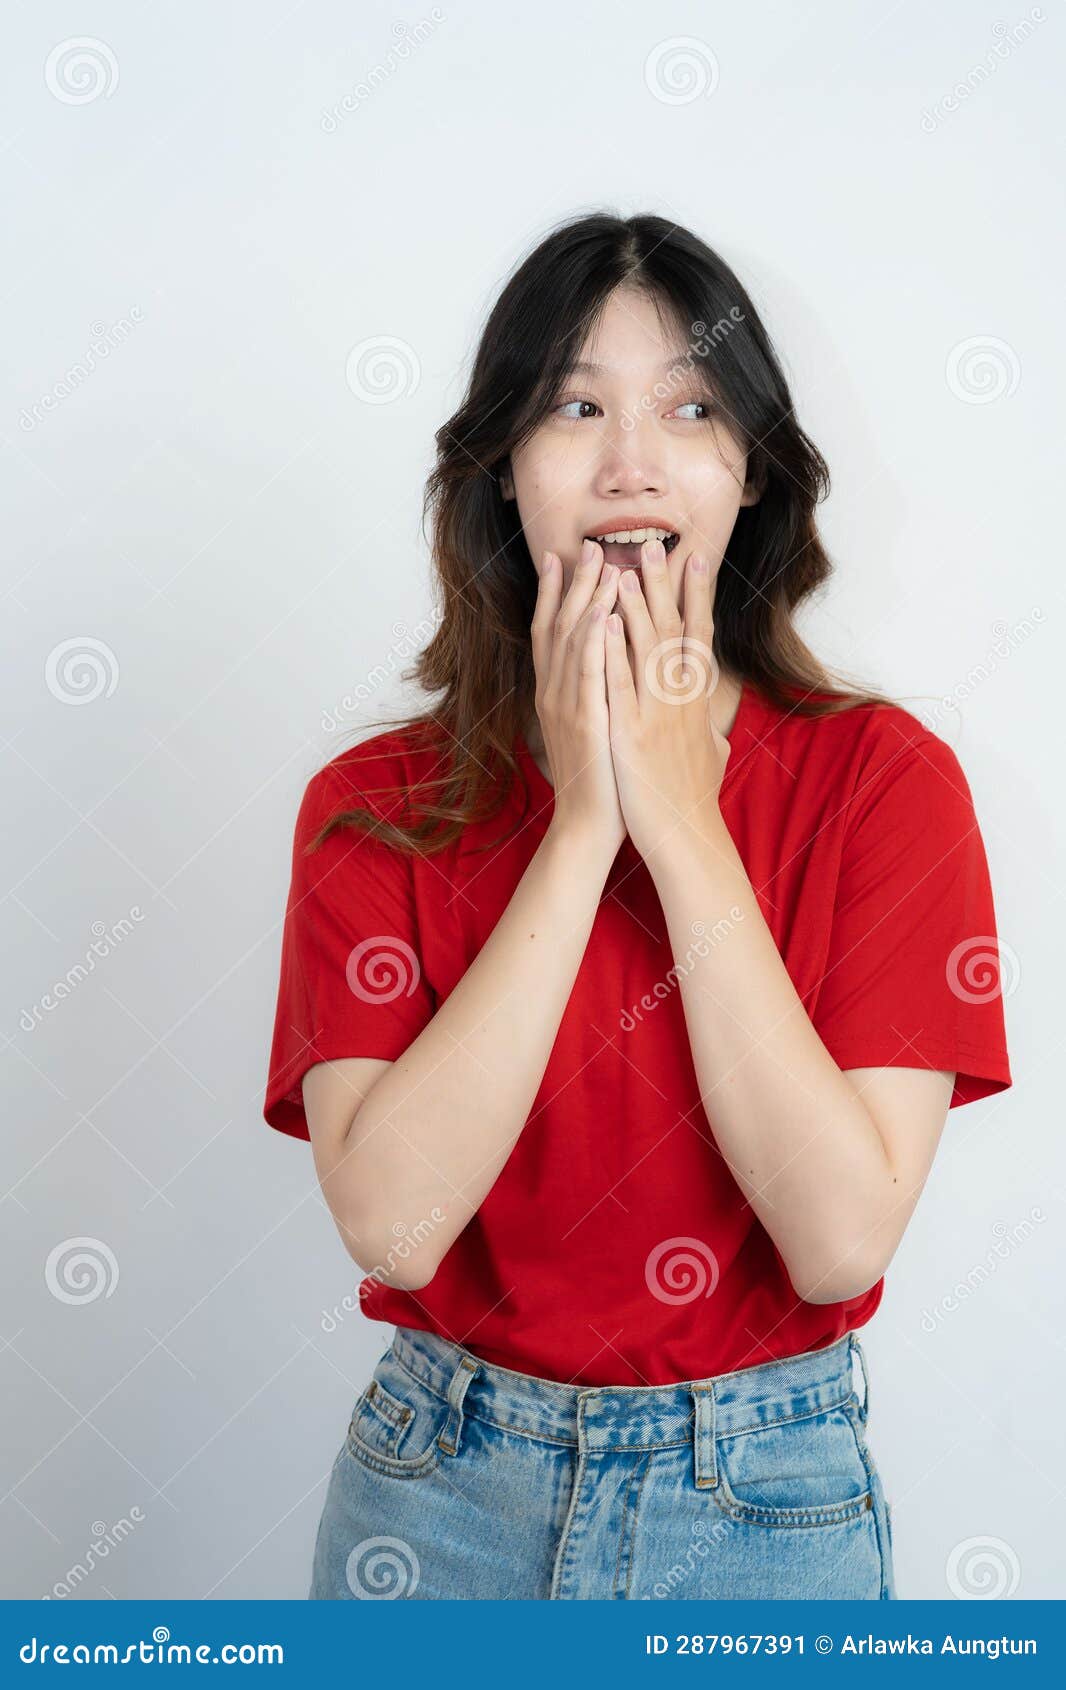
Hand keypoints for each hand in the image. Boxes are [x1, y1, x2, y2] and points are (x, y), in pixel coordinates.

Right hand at [530, 538, 627, 856]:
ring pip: (573, 640)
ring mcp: (567, 705)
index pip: (549, 631)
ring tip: (599, 562)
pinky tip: (603, 611)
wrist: (591, 825)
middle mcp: (554, 693)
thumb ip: (592, 696)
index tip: (558, 556)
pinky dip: (594, 639)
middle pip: (559, 625)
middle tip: (586, 545)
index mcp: (556, 693)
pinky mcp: (586, 721)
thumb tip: (601, 673)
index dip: (551, 592)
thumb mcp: (594, 729)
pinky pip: (589, 672)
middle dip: (573, 583)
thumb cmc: (601, 780)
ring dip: (585, 598)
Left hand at [604, 537, 730, 859]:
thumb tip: (718, 732)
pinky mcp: (632, 732)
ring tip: (625, 566)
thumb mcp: (710, 760)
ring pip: (646, 647)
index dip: (698, 596)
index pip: (699, 636)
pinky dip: (613, 648)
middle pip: (674, 629)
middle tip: (655, 544)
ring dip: (635, 603)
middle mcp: (681, 700)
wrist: (683, 837)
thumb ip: (710, 738)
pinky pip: (620, 682)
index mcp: (696, 701)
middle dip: (664, 585)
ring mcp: (657, 714)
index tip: (696, 559)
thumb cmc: (692, 801)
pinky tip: (605, 620)